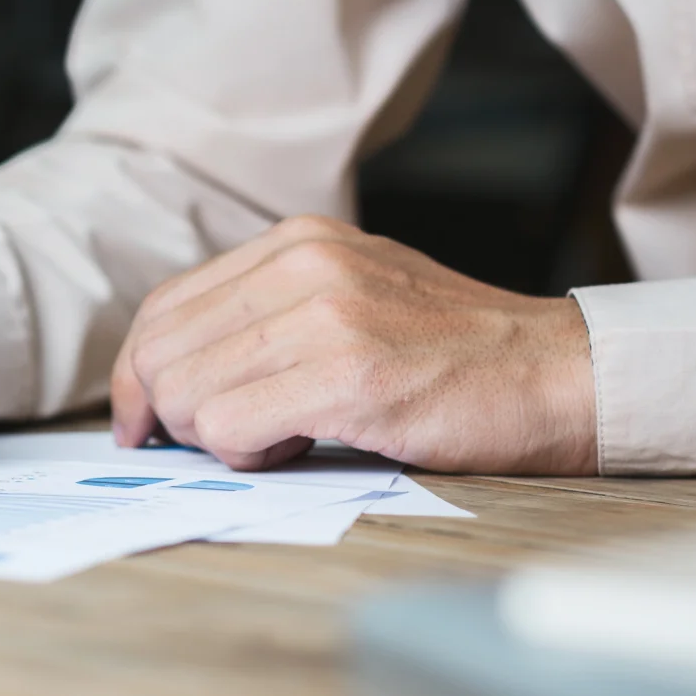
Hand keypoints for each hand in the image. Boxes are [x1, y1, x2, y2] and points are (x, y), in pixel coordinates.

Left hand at [109, 215, 594, 472]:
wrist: (558, 375)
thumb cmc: (455, 355)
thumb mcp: (353, 294)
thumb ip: (270, 312)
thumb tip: (173, 370)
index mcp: (296, 241)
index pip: (165, 308)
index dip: (137, 374)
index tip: (140, 420)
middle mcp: (302, 263)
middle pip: (162, 352)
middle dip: (170, 415)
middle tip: (220, 443)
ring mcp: (324, 316)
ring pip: (188, 394)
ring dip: (217, 438)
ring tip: (284, 436)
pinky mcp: (346, 376)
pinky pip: (230, 428)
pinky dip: (248, 454)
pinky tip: (300, 447)